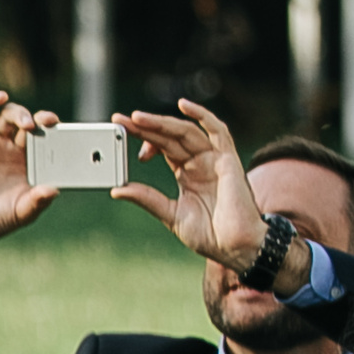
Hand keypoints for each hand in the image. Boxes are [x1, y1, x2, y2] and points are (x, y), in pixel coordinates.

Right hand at [0, 91, 60, 260]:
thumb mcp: (23, 212)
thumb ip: (38, 201)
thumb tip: (54, 190)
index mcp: (31, 160)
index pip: (47, 138)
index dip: (56, 130)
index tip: (63, 130)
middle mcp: (13, 147)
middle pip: (30, 123)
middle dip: (41, 119)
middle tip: (49, 122)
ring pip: (9, 115)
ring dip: (20, 113)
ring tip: (26, 123)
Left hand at [111, 98, 306, 290]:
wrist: (235, 247)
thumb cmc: (210, 235)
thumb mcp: (170, 214)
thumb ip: (147, 199)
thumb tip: (117, 189)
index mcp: (187, 174)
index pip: (162, 148)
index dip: (143, 139)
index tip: (120, 136)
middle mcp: (200, 162)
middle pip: (170, 137)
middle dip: (144, 128)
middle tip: (120, 121)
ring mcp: (214, 159)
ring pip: (186, 132)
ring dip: (161, 123)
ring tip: (137, 118)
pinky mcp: (228, 160)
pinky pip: (217, 131)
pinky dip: (202, 116)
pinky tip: (183, 105)